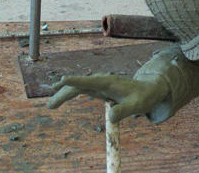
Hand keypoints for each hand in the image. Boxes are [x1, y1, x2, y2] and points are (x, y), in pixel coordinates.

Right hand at [47, 73, 169, 121]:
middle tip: (50, 106)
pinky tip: (61, 97)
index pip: (90, 81)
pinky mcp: (100, 89)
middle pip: (79, 86)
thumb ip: (124, 111)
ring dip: (64, 94)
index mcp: (110, 83)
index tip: (62, 80)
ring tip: (51, 105)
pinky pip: (82, 90)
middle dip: (64, 93)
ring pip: (78, 87)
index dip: (76, 81)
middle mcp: (102, 81)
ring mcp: (100, 84)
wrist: (148, 90)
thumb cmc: (143, 97)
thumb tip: (111, 117)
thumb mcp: (136, 106)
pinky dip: (71, 93)